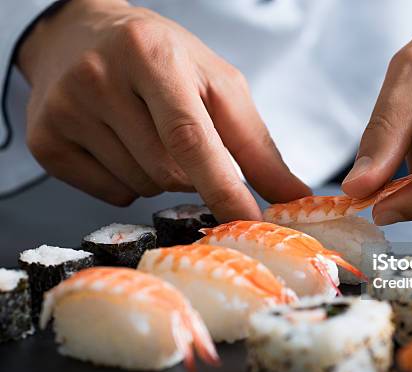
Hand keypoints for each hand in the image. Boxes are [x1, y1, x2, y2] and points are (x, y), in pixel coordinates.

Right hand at [18, 0, 309, 220]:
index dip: (224, 189)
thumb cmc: (160, 58)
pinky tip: (119, 144)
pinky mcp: (46, 140)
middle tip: (182, 136)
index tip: (251, 225)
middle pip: (169, 173)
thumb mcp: (216, 84)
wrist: (82, 34)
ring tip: (146, 131)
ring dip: (161, 176)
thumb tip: (293, 197)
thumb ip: (256, 144)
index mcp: (153, 57)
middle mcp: (101, 79)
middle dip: (193, 173)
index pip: (191, 138)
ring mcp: (67, 110)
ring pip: (142, 187)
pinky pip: (111, 194)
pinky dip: (129, 182)